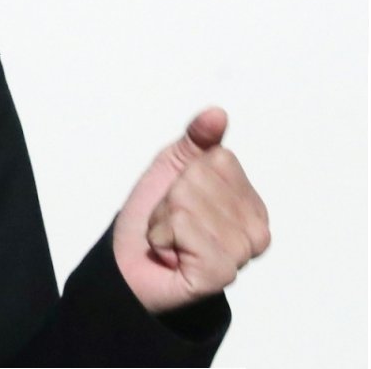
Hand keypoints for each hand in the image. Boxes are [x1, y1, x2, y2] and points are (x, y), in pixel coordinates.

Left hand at [112, 107, 269, 312]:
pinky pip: (181, 226)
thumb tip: (217, 113)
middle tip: (170, 223)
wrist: (131, 266)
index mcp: (250, 201)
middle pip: (199, 178)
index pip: (218, 158)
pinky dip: (161, 237)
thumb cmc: (154, 218)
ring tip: (170, 239)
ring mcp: (241, 253)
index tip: (179, 199)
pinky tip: (170, 255)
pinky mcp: (220, 272)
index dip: (184, 173)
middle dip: (170, 199)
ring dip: (163, 221)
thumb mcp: (173, 168)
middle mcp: (255, 230)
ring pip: (186, 202)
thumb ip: (197, 139)